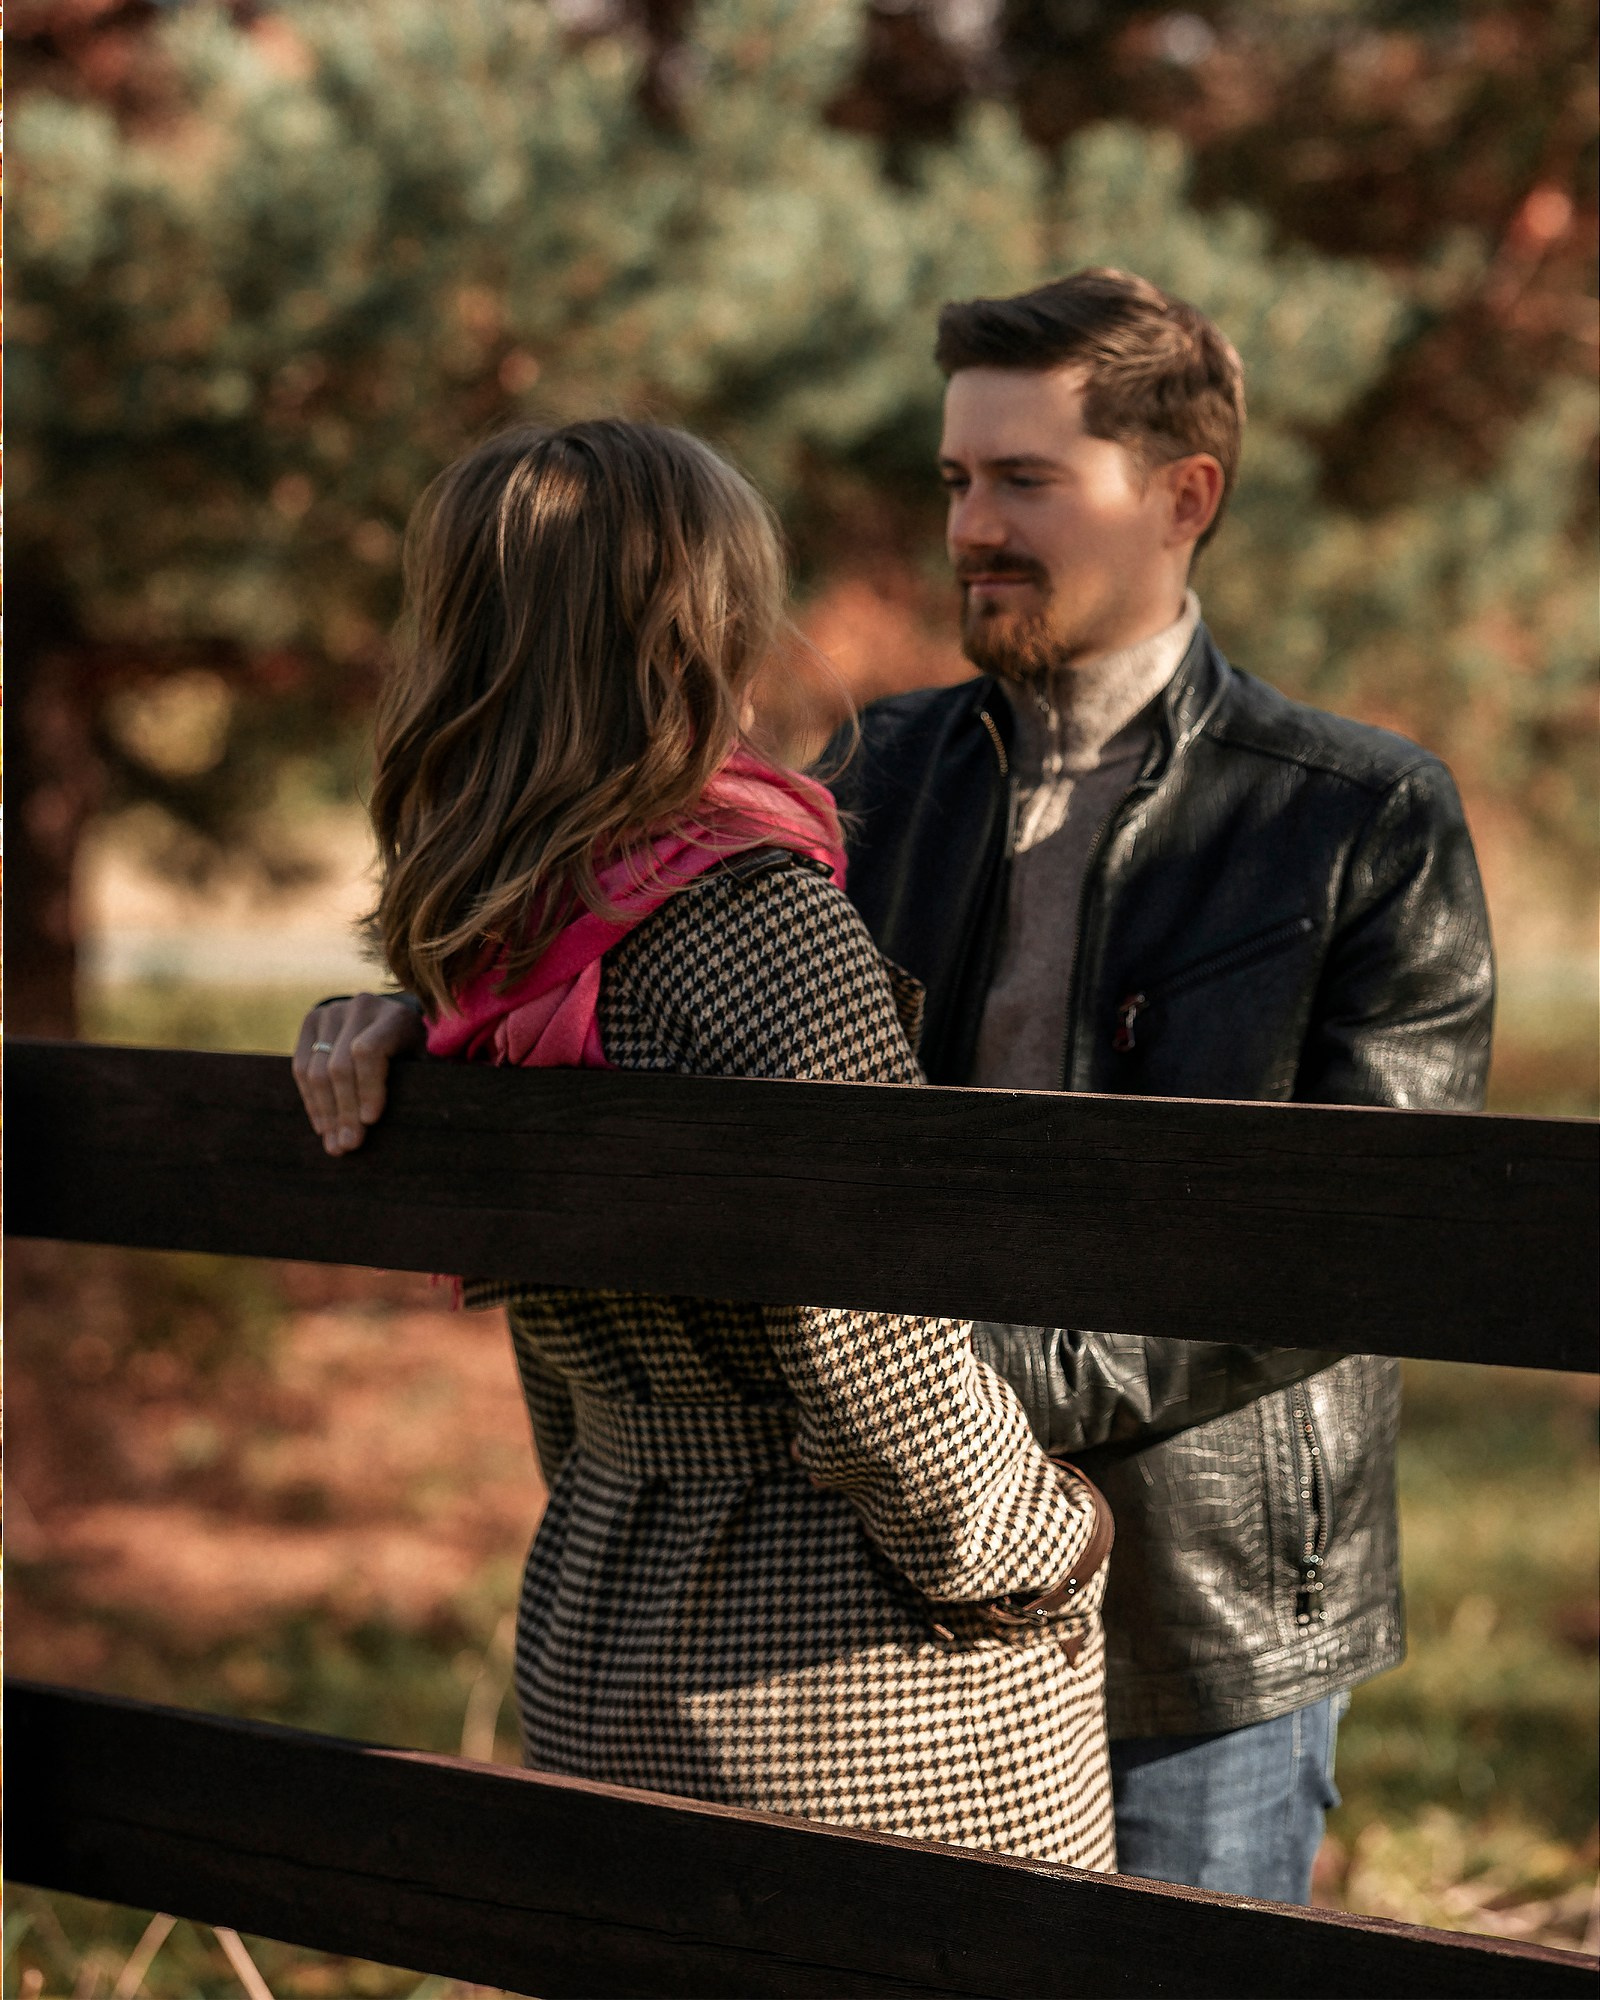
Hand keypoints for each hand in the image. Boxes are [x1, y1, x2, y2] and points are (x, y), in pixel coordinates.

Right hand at [293, 993, 426, 1154]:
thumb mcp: (426, 1064)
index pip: (369, 1052)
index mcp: (395, 1016)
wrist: (391, 1020)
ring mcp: (332, 1011)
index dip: (367, 1088)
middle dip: (344, 1111)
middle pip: (339, 1065)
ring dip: (324, 1112)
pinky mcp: (312, 1020)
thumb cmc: (415, 1054)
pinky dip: (311, 1100)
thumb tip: (424, 1121)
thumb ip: (421, 1084)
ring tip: (334, 1144)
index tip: (371, 1121)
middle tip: (348, 1145)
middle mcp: (361, 1007)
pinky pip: (301, 1067)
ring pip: (316, 1070)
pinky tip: (322, 1125)